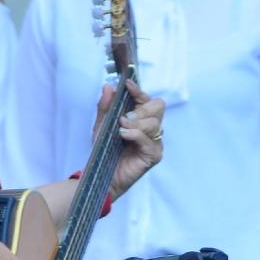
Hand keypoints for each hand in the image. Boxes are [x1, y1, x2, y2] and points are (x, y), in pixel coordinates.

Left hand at [105, 80, 165, 199]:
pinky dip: (136, 135)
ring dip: (137, 123)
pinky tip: (124, 135)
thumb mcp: (101, 125)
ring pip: (155, 123)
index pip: (146, 99)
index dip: (138, 91)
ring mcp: (154, 142)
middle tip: (125, 116)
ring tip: (121, 127)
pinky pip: (150, 141)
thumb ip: (105, 106)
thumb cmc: (104, 151)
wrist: (101, 175)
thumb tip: (109, 86)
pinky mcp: (153, 155)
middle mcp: (150, 128)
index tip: (127, 84)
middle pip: (158, 106)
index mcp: (140, 118)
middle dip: (142, 108)